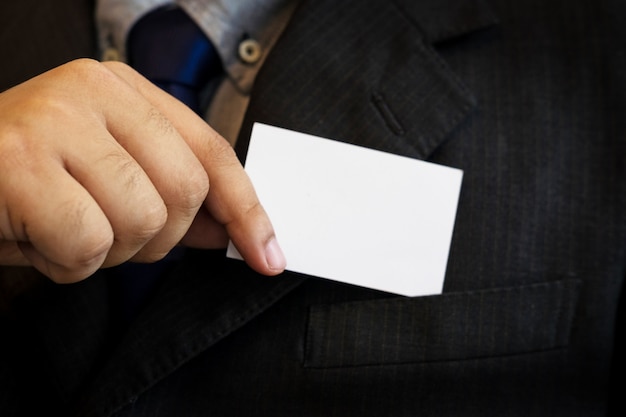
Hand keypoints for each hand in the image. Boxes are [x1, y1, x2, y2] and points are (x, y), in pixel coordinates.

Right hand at [0, 59, 285, 282]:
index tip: (266, 253)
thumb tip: (233, 230)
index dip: (246, 210)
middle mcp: (93, 91)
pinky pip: (89, 243)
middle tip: (114, 234)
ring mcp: (54, 121)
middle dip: (159, 238)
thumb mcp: (112, 177)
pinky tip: (38, 240)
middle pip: (186, 191)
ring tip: (66, 231)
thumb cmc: (29, 180)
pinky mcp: (18, 163)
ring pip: (143, 220)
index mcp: (124, 88)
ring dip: (110, 252)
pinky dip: (69, 264)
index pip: (212, 152)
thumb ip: (175, 195)